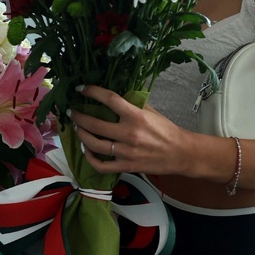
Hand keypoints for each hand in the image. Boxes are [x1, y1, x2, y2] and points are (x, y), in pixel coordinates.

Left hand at [71, 85, 188, 175]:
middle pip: (95, 124)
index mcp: (136, 116)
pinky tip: (85, 149)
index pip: (109, 99)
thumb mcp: (151, 111)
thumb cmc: (166, 130)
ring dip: (81, 134)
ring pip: (94, 144)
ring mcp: (126, 152)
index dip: (92, 91)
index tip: (81, 88)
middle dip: (78, 116)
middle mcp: (129, 134)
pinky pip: (101, 165)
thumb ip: (132, 103)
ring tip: (76, 128)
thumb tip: (113, 95)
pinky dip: (89, 157)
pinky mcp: (126, 166)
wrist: (181, 153)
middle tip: (72, 111)